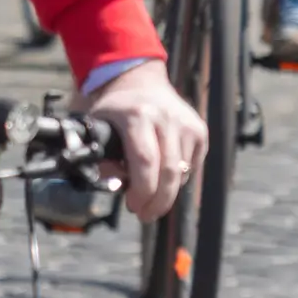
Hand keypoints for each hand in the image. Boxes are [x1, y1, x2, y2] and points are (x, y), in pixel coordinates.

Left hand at [74, 61, 203, 220]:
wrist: (141, 82)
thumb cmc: (115, 111)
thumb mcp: (97, 128)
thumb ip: (101, 158)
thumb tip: (116, 187)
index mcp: (137, 115)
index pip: (145, 161)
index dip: (141, 190)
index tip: (133, 206)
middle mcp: (166, 117)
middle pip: (169, 171)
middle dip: (158, 201)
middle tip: (146, 215)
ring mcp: (186, 123)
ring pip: (182, 172)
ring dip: (167, 193)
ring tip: (151, 200)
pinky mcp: (199, 130)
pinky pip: (192, 166)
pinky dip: (178, 179)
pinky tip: (162, 178)